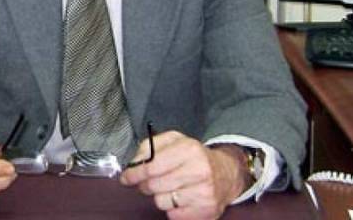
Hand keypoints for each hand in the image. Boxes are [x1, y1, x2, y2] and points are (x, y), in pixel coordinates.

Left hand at [119, 131, 248, 218]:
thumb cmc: (194, 157)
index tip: (126, 178)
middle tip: (147, 182)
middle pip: (154, 186)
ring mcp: (204, 193)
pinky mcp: (206, 211)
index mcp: (190, 149)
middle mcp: (199, 171)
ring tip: (169, 187)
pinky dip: (172, 208)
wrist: (226, 173)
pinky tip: (180, 197)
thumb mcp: (174, 140)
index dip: (134, 173)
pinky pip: (173, 215)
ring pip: (161, 202)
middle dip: (144, 185)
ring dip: (159, 196)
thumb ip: (150, 146)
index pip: (151, 166)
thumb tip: (134, 163)